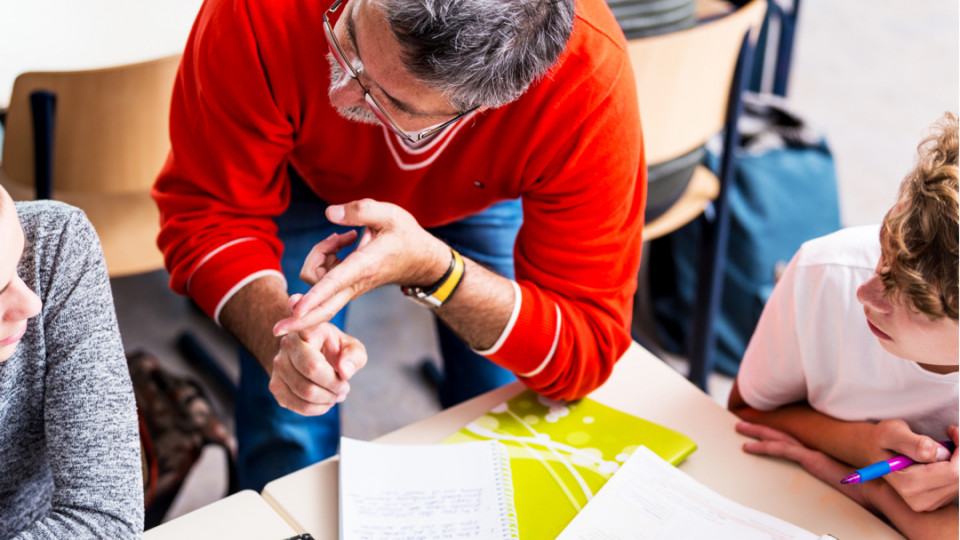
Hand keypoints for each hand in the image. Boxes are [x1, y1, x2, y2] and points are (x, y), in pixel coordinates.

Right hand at [268, 297, 366, 415]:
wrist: (314, 362)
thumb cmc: (336, 351)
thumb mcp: (352, 348)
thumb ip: (354, 356)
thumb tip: (344, 372)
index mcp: (308, 328)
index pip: (304, 323)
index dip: (297, 311)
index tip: (296, 300)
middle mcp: (287, 344)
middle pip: (311, 369)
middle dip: (334, 383)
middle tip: (345, 387)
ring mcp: (278, 365)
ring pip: (305, 391)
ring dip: (328, 398)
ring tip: (337, 394)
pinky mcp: (275, 386)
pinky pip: (296, 405)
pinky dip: (317, 409)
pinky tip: (326, 402)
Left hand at [273, 199, 447, 336]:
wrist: (421, 261)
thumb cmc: (406, 237)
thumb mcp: (390, 214)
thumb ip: (360, 210)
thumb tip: (329, 214)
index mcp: (364, 266)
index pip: (334, 283)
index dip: (314, 296)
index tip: (296, 311)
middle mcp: (355, 282)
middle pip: (323, 308)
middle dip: (300, 320)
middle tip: (277, 330)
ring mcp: (349, 286)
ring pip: (315, 278)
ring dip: (318, 254)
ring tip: (343, 237)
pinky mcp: (345, 284)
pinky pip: (320, 274)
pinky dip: (324, 256)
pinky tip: (343, 242)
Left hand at [735, 422, 875, 512]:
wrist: (884, 487)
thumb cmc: (873, 488)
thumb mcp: (852, 481)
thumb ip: (843, 478)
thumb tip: (843, 482)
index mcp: (823, 454)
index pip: (795, 440)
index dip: (778, 433)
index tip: (764, 429)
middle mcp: (816, 449)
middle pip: (782, 434)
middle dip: (761, 426)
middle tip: (742, 421)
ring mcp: (813, 452)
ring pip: (778, 438)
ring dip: (757, 432)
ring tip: (740, 426)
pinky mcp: (812, 459)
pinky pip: (782, 450)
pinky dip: (764, 447)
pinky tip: (749, 447)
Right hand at [857, 419, 957, 511]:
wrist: (876, 452)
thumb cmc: (884, 440)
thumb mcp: (891, 432)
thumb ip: (912, 442)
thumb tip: (936, 453)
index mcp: (909, 485)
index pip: (953, 472)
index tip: (953, 430)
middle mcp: (921, 501)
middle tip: (953, 433)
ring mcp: (930, 504)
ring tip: (945, 443)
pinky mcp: (937, 501)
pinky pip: (958, 484)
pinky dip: (957, 467)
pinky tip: (945, 456)